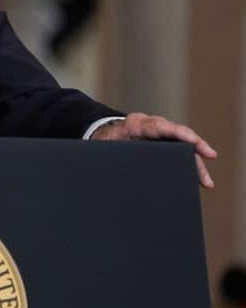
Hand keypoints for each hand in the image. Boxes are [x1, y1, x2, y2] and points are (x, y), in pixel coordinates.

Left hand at [90, 112, 216, 188]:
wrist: (100, 134)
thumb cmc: (102, 141)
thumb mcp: (105, 147)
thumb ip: (113, 154)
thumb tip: (120, 173)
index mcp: (135, 124)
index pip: (162, 127)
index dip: (181, 134)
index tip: (196, 143)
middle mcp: (150, 125)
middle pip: (178, 137)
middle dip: (195, 155)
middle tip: (206, 177)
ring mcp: (158, 133)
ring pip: (181, 145)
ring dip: (194, 163)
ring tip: (206, 183)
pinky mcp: (161, 141)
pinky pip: (178, 150)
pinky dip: (187, 163)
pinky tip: (197, 178)